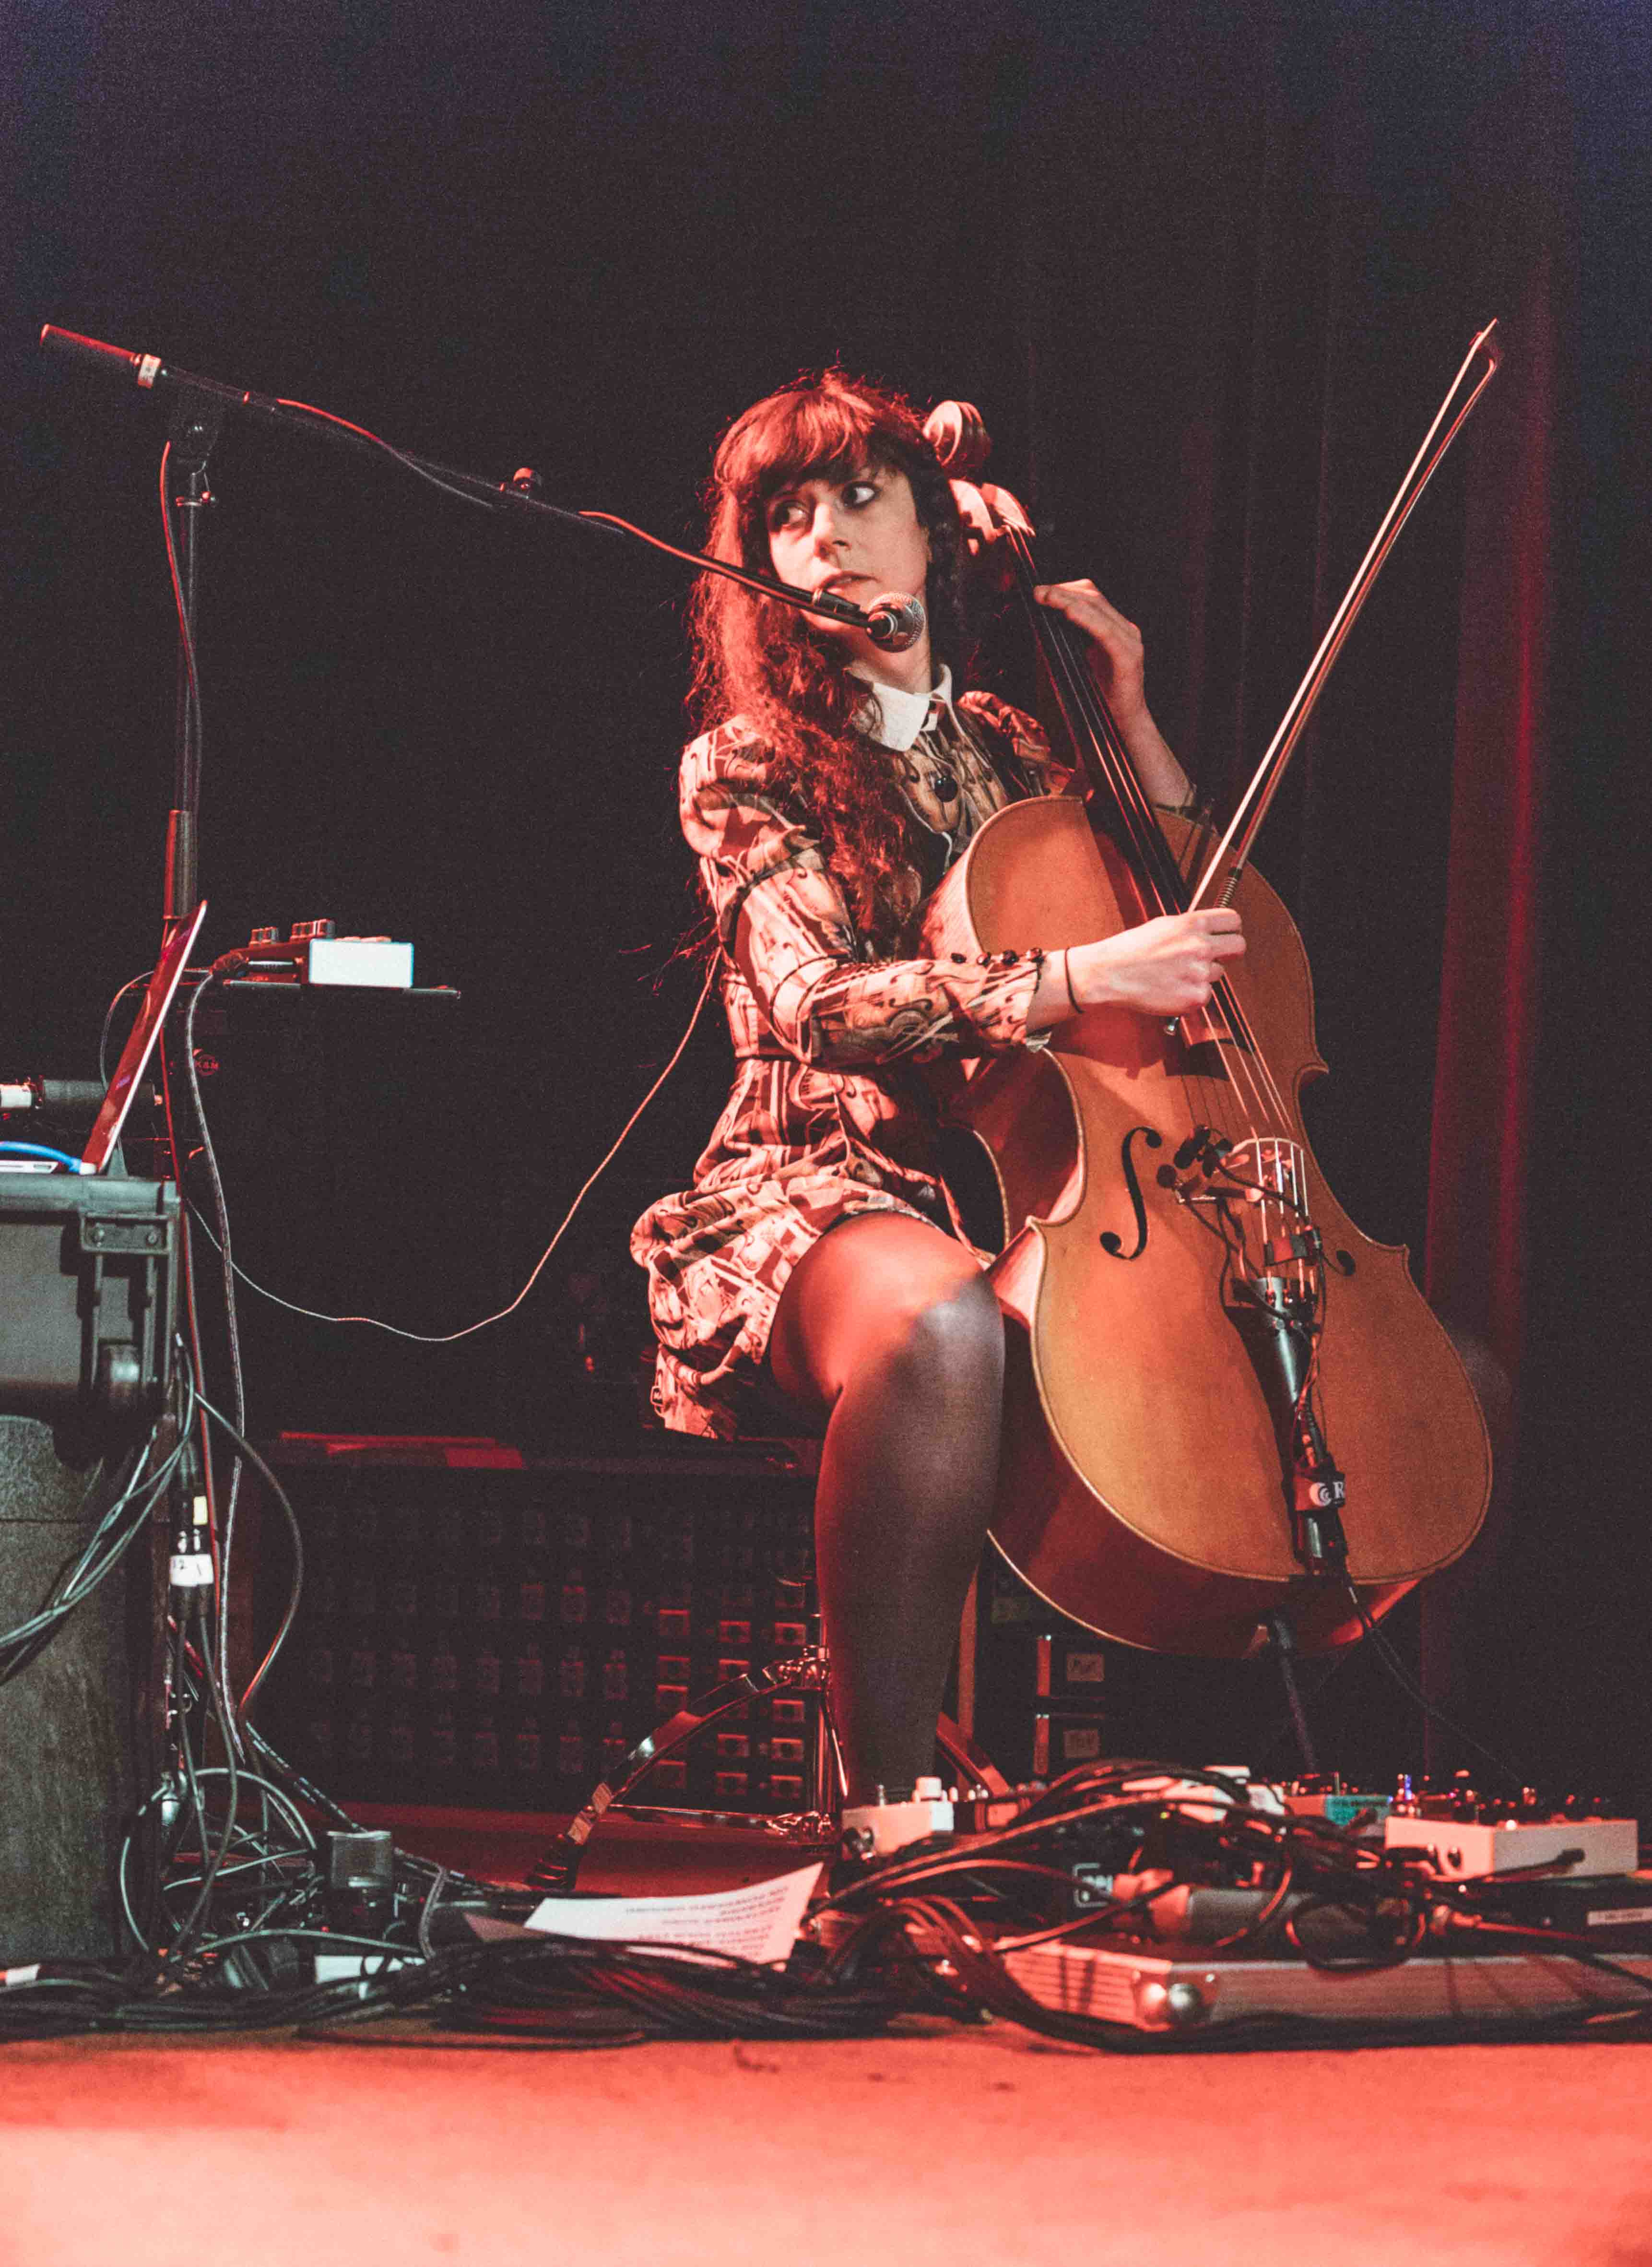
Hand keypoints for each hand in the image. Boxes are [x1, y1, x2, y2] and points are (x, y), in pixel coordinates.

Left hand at [1033, 578, 1147, 725]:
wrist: (1120, 729)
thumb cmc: (1094, 701)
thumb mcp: (1072, 665)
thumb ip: (1059, 644)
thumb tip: (1035, 626)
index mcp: (1113, 629)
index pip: (1089, 598)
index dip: (1064, 589)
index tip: (1038, 591)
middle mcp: (1124, 630)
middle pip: (1093, 597)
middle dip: (1062, 591)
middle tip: (1036, 592)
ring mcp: (1129, 641)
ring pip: (1098, 608)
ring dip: (1067, 599)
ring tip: (1045, 597)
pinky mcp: (1128, 657)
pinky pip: (1105, 631)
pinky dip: (1085, 618)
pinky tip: (1067, 612)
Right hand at [1070, 909, 1245, 1016]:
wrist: (1109, 974)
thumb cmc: (1130, 950)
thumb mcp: (1163, 926)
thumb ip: (1190, 928)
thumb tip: (1210, 931)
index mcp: (1192, 924)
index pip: (1233, 920)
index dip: (1231, 928)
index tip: (1227, 934)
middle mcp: (1200, 946)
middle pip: (1239, 946)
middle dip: (1229, 952)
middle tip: (1214, 957)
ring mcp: (1199, 973)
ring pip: (1218, 973)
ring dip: (1202, 975)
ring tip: (1175, 975)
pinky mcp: (1196, 997)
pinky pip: (1205, 995)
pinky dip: (1191, 994)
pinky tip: (1171, 989)